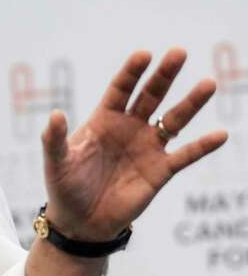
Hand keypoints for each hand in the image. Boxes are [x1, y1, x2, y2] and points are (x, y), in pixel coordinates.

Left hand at [41, 48, 227, 240]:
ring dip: (191, 102)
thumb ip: (55, 139)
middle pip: (150, 96)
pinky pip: (185, 155)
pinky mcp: (160, 171)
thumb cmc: (65, 188)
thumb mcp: (56, 162)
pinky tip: (220, 135)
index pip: (120, 90)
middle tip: (179, 52)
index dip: (131, 72)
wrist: (81, 222)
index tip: (144, 54)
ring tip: (208, 83)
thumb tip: (55, 114)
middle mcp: (129, 128)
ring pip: (173, 120)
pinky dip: (202, 146)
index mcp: (103, 121)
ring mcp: (147, 148)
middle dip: (164, 75)